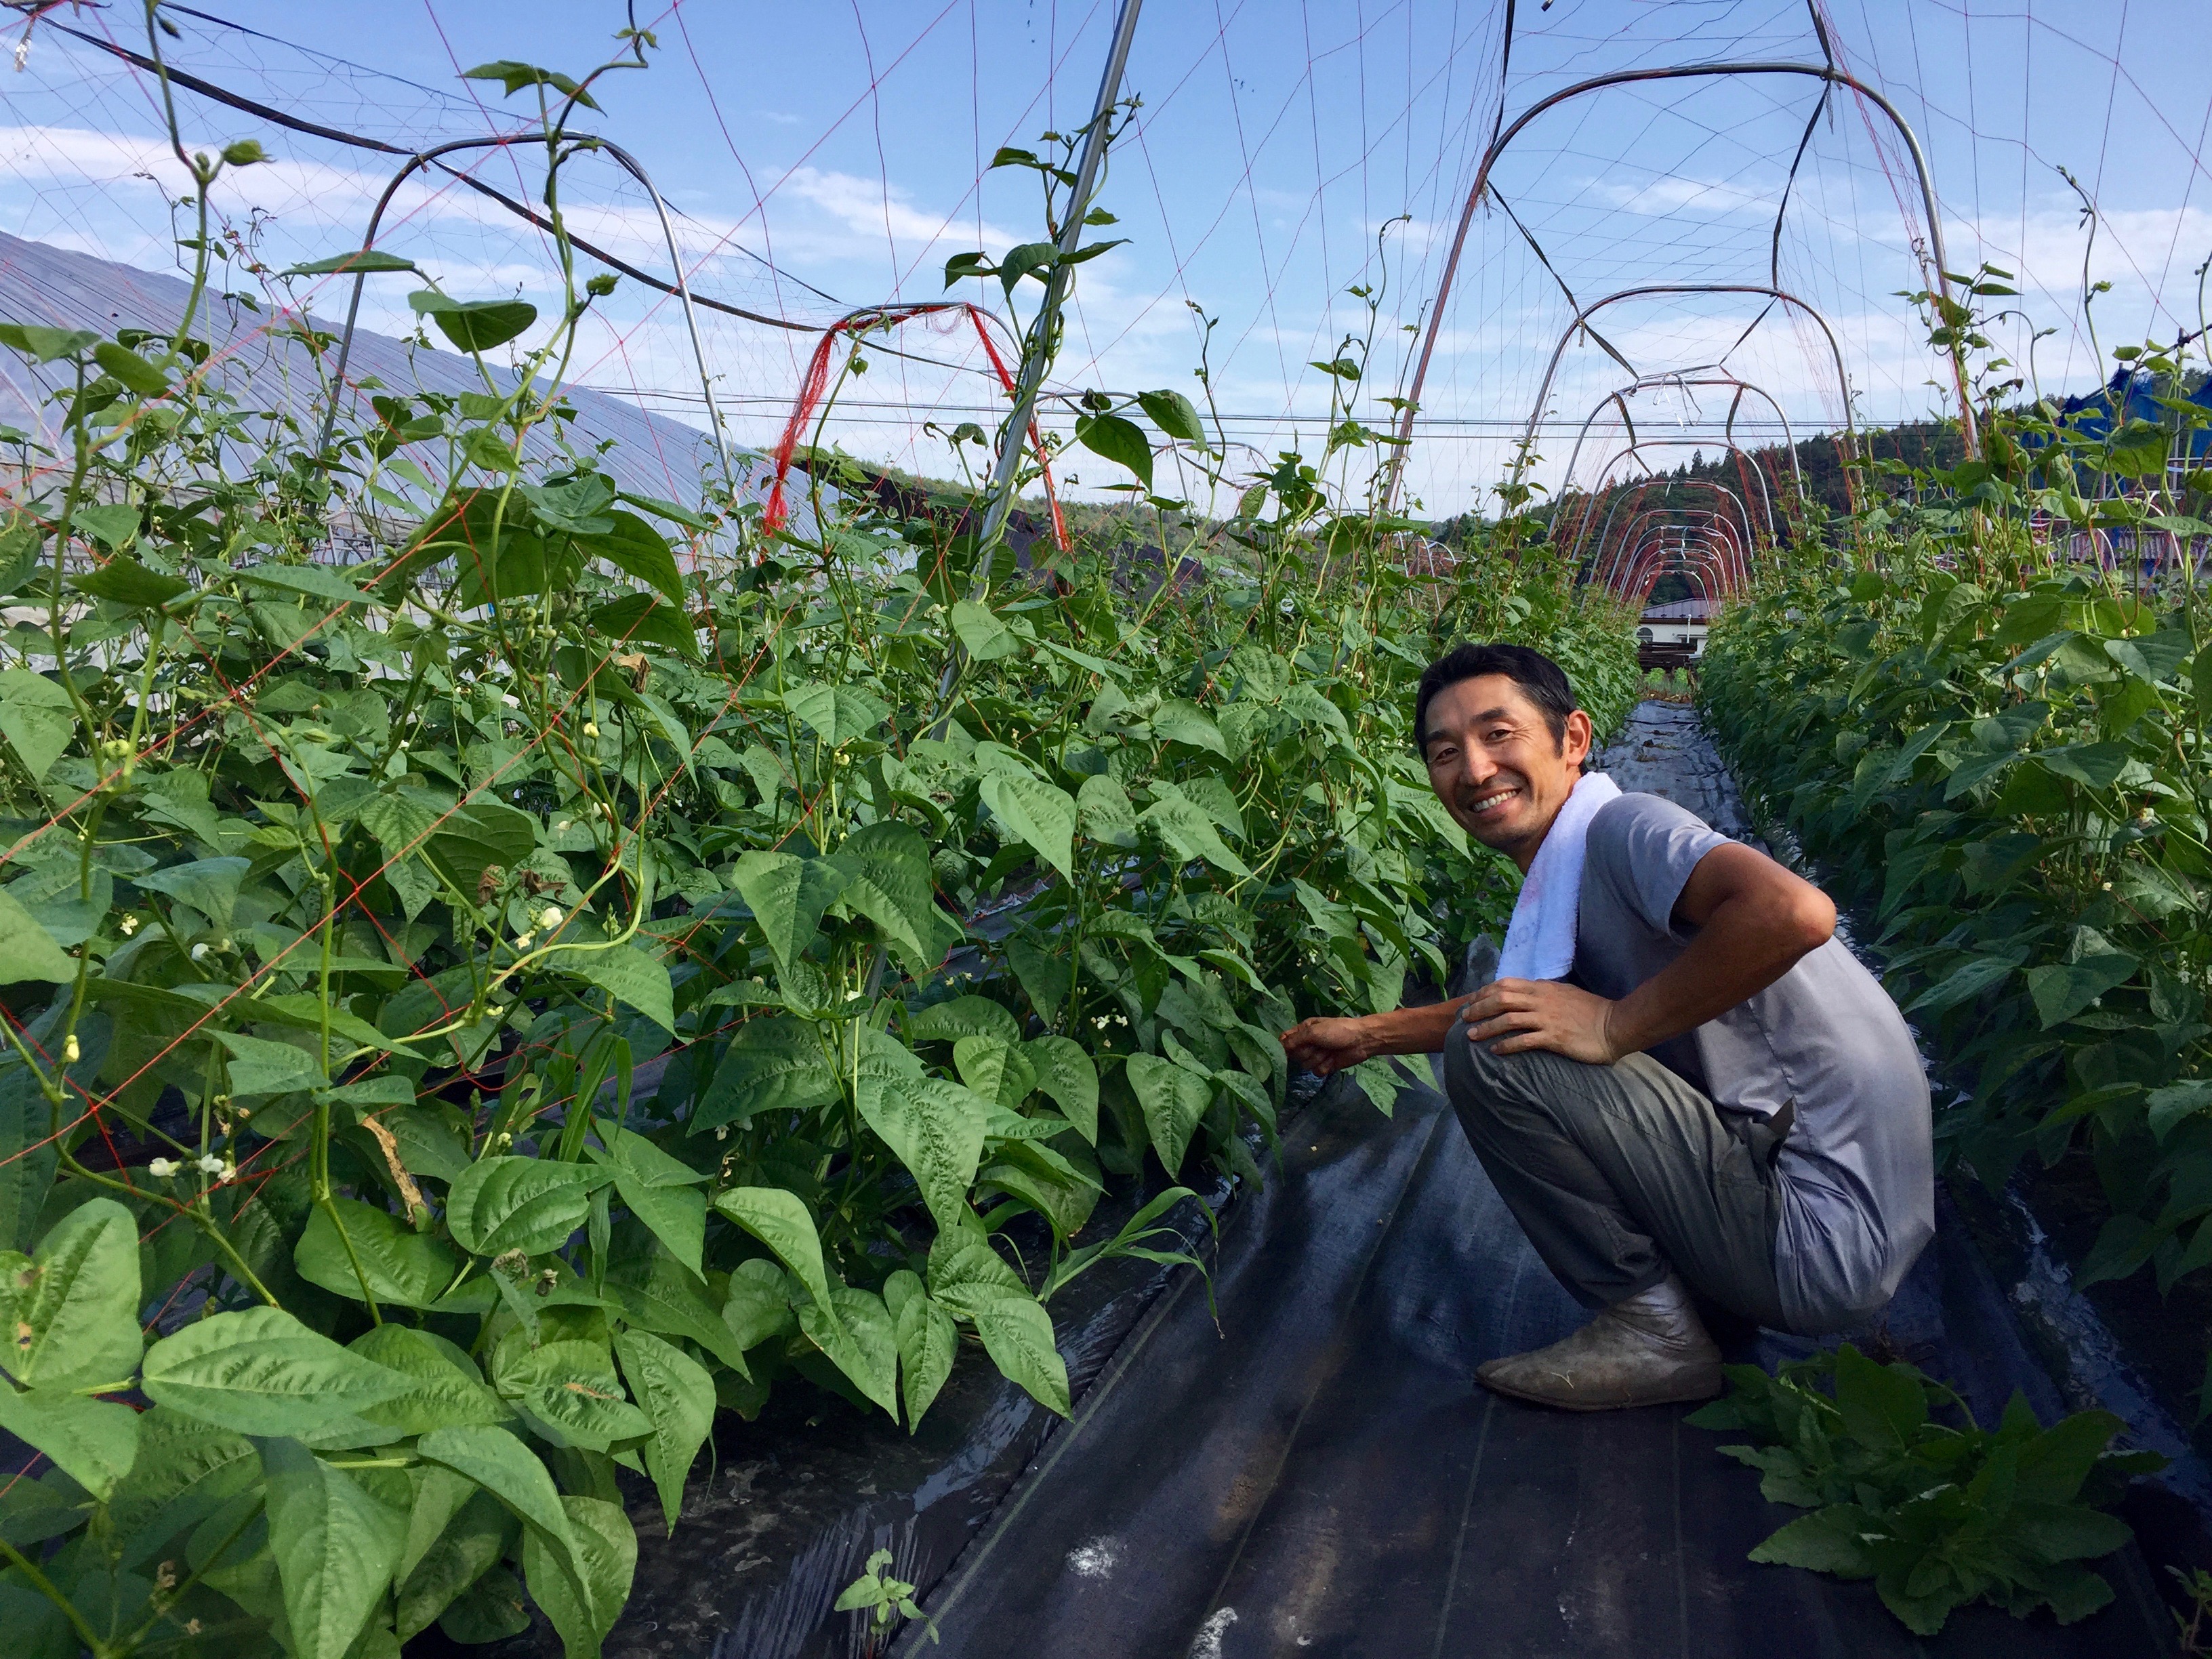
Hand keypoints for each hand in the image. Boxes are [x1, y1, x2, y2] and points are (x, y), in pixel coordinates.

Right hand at [1280, 1016, 1370, 1076]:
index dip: (1285, 1046)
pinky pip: (1316, 1072)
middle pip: (1295, 1055)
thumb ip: (1295, 1039)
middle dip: (1307, 1052)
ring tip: (1329, 1052)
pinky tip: (1332, 1060)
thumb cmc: (1337, 1030)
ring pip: (1305, 1065)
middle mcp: (1308, 1043)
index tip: (1288, 1050)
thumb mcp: (1314, 1031)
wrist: (1361, 1041)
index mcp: (1304, 1030)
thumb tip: (1279, 1047)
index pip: (1286, 1040)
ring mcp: (1317, 1055)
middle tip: (1319, 1046)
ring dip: (1318, 1059)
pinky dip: (1324, 1067)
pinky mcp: (1325, 1066)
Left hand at [1460, 978, 1621, 1064]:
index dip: (1484, 992)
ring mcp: (1547, 1018)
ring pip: (1508, 1019)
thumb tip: (1529, 992)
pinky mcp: (1553, 1038)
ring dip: (1487, 1027)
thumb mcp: (1566, 993)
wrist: (1616, 1025)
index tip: (1471, 1001)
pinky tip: (1495, 1051)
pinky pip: (1524, 1040)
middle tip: (1464, 1019)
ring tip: (1471, 1037)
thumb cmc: (1593, 1011)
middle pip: (1501, 999)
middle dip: (1479, 1008)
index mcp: (1543, 988)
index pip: (1506, 985)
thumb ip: (1545, 992)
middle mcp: (1541, 1000)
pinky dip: (1506, 1045)